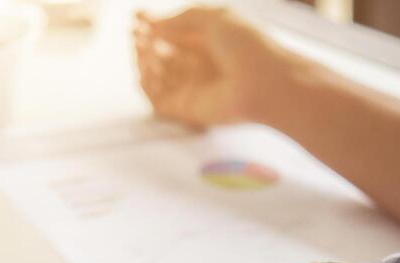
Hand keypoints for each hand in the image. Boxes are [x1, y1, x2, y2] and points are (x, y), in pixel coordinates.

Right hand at [134, 7, 284, 127]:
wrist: (264, 82)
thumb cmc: (248, 47)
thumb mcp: (216, 17)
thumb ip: (183, 18)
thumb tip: (154, 22)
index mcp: (208, 44)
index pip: (174, 34)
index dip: (154, 25)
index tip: (137, 16)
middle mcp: (198, 67)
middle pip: (162, 55)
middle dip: (145, 43)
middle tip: (134, 33)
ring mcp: (191, 88)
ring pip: (156, 76)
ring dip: (143, 60)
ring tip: (141, 47)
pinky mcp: (184, 109)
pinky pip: (156, 98)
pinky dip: (146, 84)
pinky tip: (145, 68)